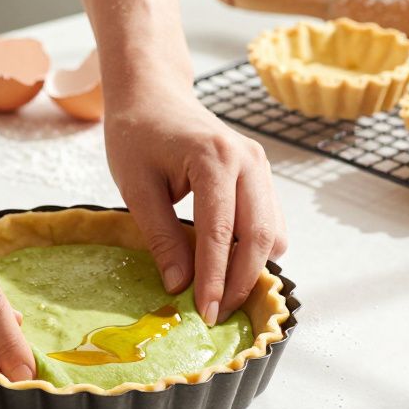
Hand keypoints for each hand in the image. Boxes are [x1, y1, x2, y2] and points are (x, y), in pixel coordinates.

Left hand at [104, 82, 287, 325]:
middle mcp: (248, 160)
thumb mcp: (137, 187)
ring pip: (272, 231)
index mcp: (214, 158)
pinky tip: (230, 268)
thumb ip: (160, 236)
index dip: (214, 278)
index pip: (220, 233)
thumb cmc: (136, 135)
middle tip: (217, 314)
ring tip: (222, 295)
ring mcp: (259, 165)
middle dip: (240, 281)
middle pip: (259, 236)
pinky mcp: (260, 174)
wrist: (152, 95)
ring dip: (252, 268)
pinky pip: (269, 220)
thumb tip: (179, 285)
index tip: (205, 313)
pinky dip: (255, 249)